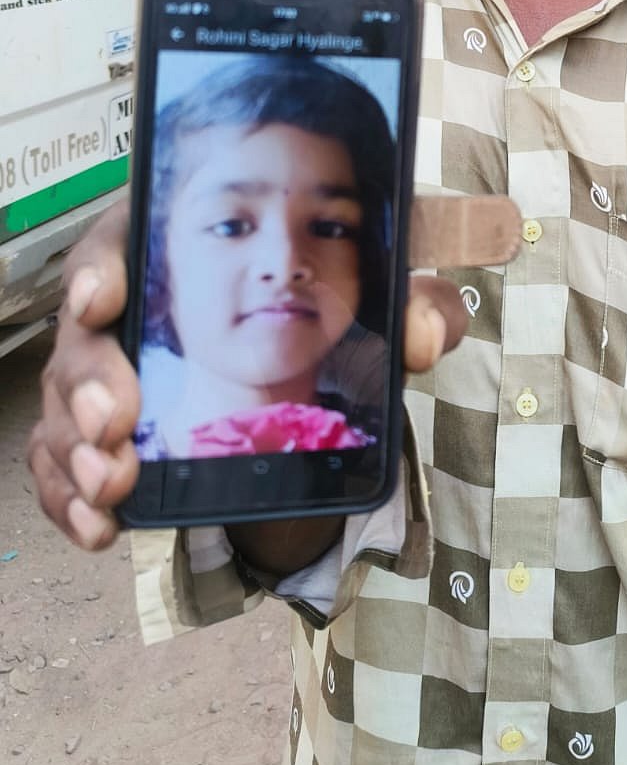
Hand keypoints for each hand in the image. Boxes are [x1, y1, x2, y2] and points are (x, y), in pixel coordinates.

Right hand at [28, 198, 470, 552]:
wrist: (306, 351)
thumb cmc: (325, 297)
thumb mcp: (379, 287)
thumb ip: (415, 298)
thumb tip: (424, 333)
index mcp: (176, 242)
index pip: (117, 240)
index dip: (99, 268)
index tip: (103, 300)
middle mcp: (130, 307)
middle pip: (83, 335)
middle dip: (89, 381)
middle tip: (117, 423)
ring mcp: (110, 371)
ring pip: (67, 404)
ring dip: (78, 449)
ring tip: (113, 482)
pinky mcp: (106, 432)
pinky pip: (64, 462)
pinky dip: (72, 496)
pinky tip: (100, 525)